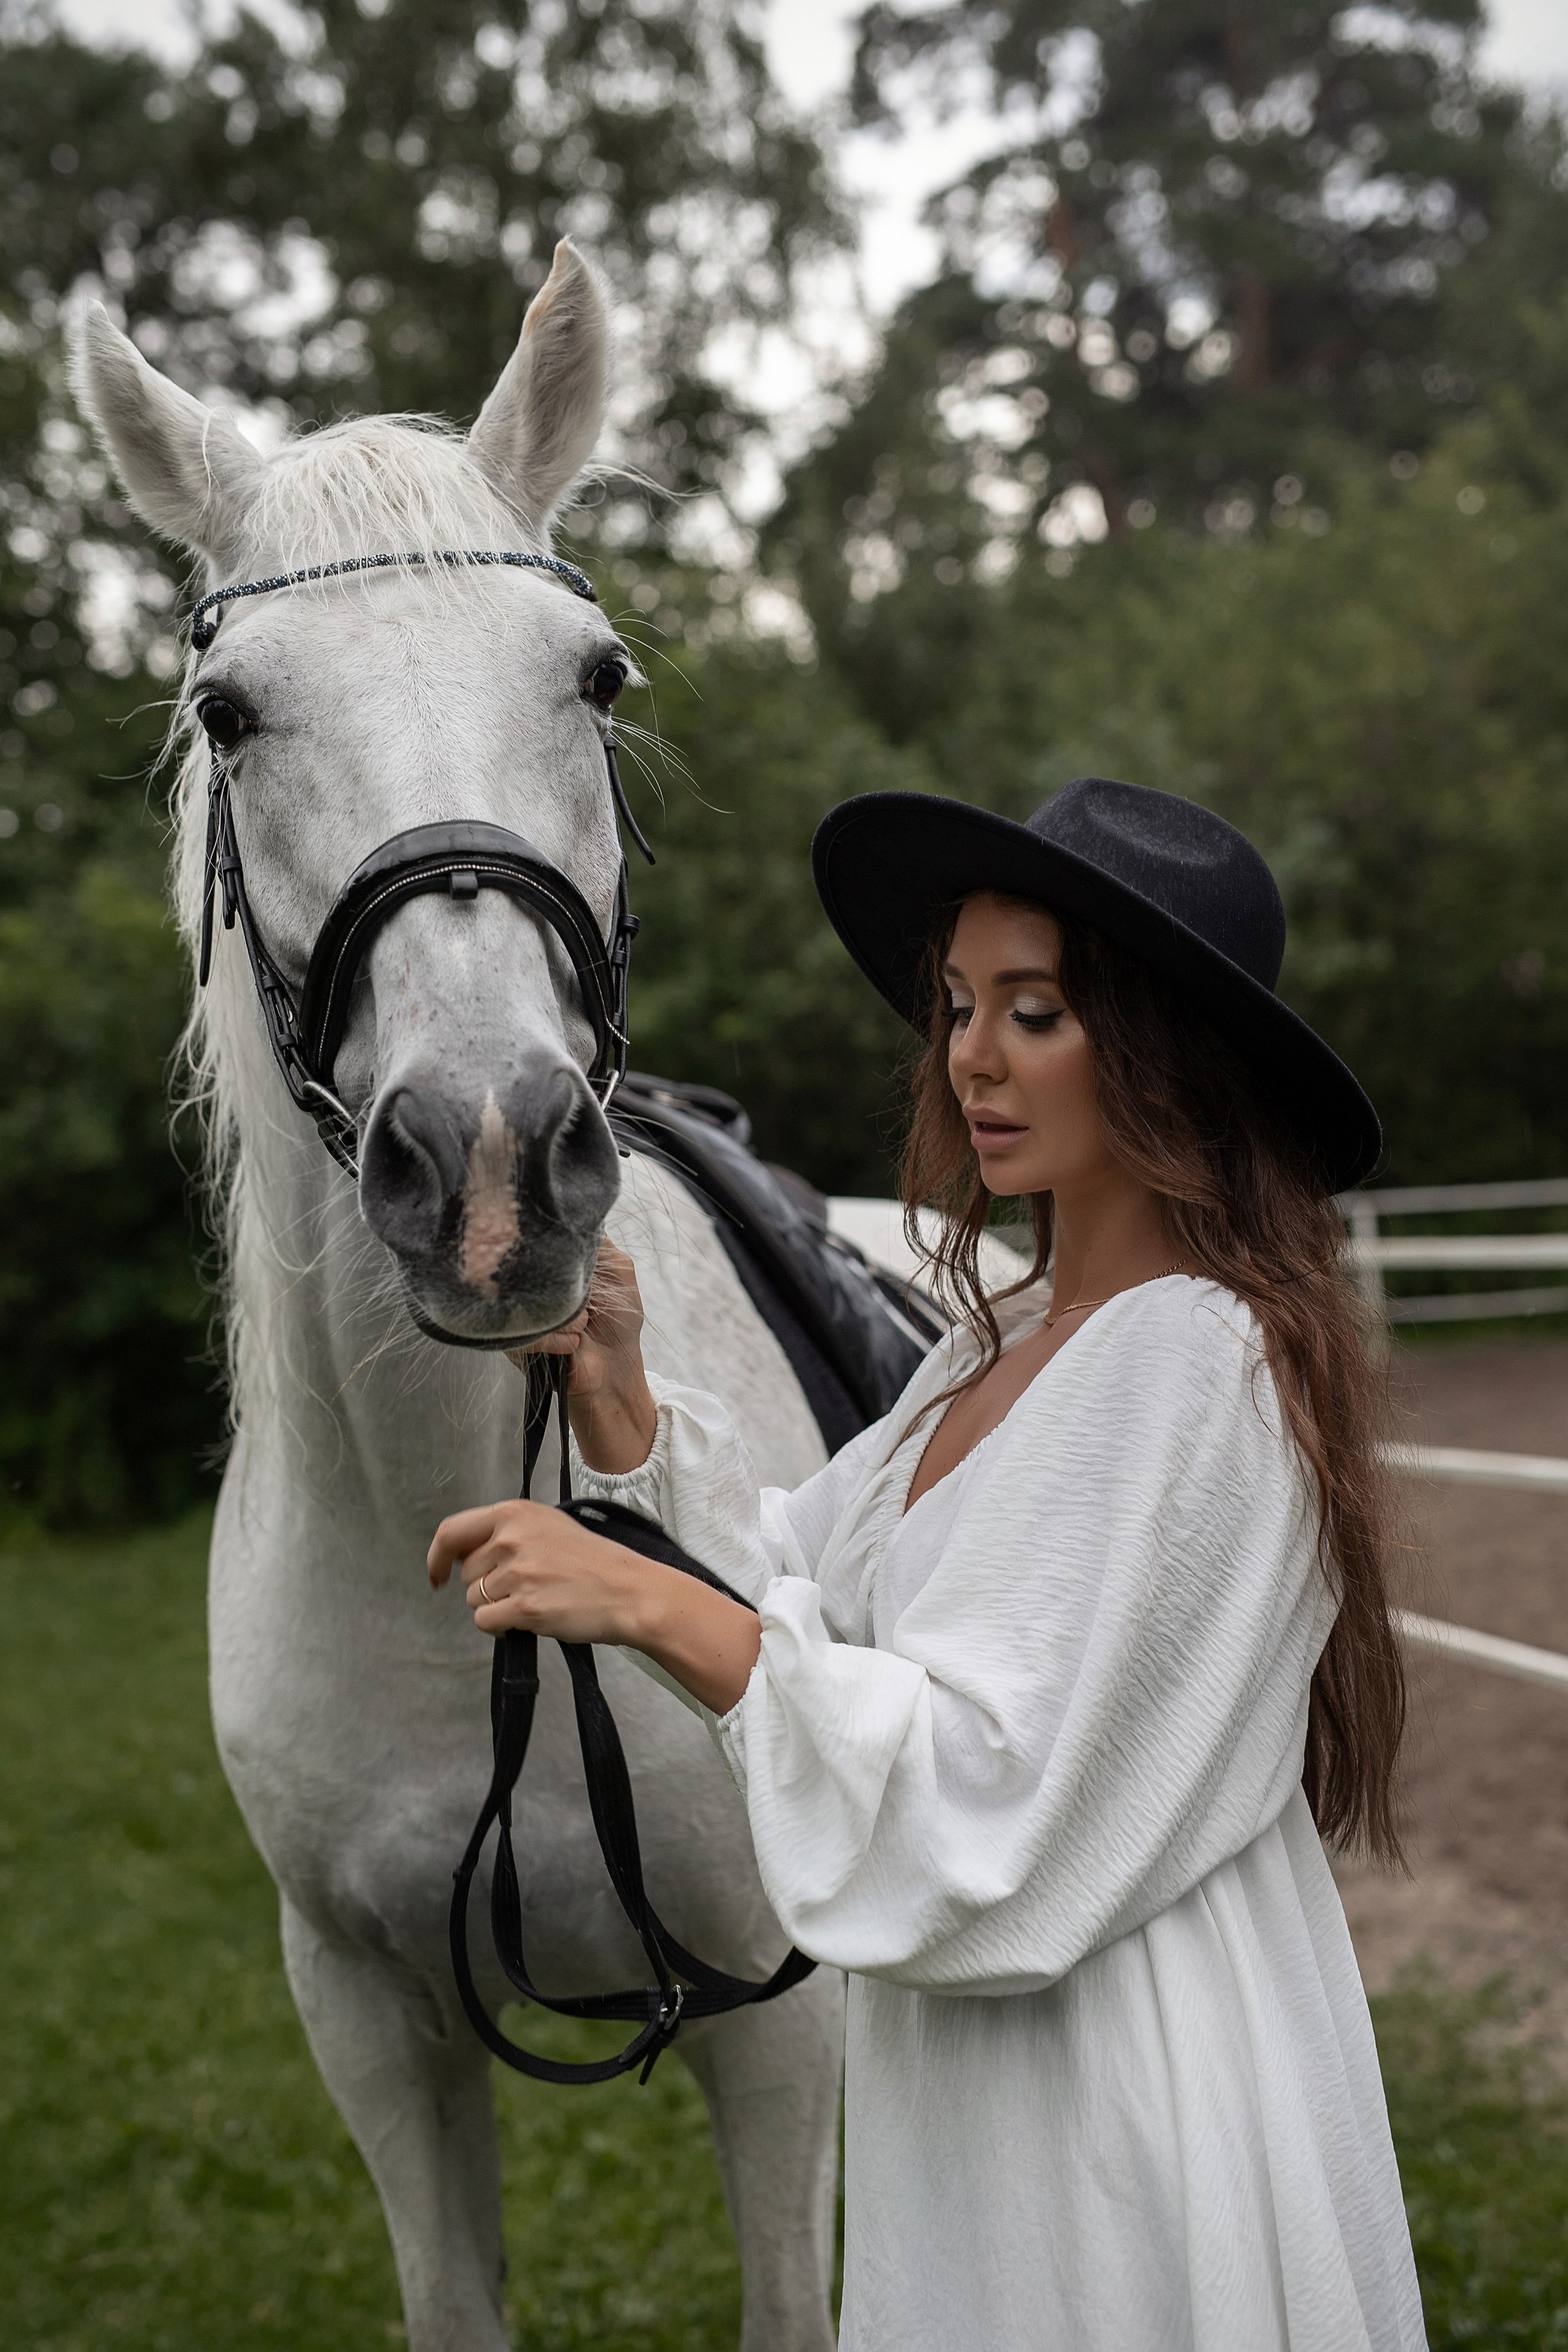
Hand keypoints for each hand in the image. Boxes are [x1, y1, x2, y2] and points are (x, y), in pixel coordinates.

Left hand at [426, 1497, 762, 1713]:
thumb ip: (507, 1531)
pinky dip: (502, 1628)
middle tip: (523, 1587)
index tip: (438, 1576)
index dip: (436, 1558)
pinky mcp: (526, 1606)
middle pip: (466, 1573)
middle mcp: (511, 1538)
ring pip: (475, 1600)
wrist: (630, 1590)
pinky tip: (529, 1620)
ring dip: (496, 1607)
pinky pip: (487, 1623)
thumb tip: (465, 1552)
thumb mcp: (548, 1526)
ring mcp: (519, 1572)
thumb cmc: (593, 1561)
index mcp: (514, 1513)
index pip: (452, 1532)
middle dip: (485, 1586)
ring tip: (534, 1600)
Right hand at [507, 1238, 656, 1472]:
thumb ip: (597, 1242)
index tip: (565, 1250)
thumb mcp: (618, 1271)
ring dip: (566, 1317)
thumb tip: (577, 1213)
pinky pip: (527, 1333)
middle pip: (525, 1265)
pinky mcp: (513, 1341)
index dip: (549, 1241)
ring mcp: (518, 1311)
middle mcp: (530, 1283)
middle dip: (563, 1283)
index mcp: (552, 1264)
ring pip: (529, 1301)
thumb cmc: (618, 1321)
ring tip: (583, 1327)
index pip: (536, 1238)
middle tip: (586, 1302)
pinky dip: (557, 1339)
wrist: (613, 1372)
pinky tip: (573, 1344)